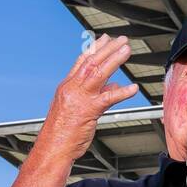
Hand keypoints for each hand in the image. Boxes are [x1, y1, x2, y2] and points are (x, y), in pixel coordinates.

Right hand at [33, 35, 139, 162]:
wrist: (53, 148)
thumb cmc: (63, 132)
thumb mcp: (76, 109)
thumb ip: (95, 95)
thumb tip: (112, 86)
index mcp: (67, 86)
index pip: (82, 62)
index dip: (94, 48)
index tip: (105, 38)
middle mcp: (72, 88)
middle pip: (91, 62)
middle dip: (108, 48)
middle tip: (122, 39)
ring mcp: (80, 98)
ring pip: (98, 73)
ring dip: (114, 59)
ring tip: (127, 50)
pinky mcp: (88, 111)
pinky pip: (108, 99)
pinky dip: (122, 92)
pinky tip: (133, 88)